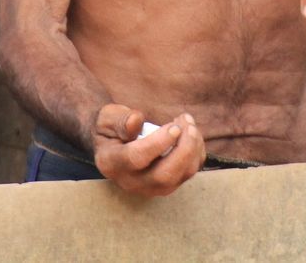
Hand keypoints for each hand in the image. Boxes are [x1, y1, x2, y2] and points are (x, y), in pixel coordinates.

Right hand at [90, 103, 205, 195]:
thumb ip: (120, 119)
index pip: (136, 159)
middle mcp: (131, 181)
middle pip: (163, 176)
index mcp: (112, 163)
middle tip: (188, 124)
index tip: (174, 126)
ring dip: (192, 149)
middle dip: (183, 150)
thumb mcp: (108, 117)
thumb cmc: (112, 127)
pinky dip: (196, 153)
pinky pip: (188, 173)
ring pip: (179, 177)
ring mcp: (151, 187)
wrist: (116, 142)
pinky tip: (191, 133)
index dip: (158, 143)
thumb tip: (136, 120)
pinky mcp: (167, 185)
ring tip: (189, 123)